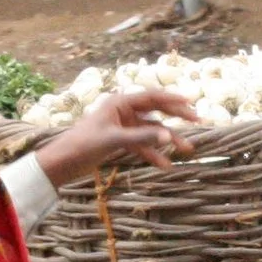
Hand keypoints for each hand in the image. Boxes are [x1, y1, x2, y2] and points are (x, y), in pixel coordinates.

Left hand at [34, 88, 198, 182]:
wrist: (63, 162)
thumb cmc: (83, 145)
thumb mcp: (114, 140)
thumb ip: (143, 137)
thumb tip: (169, 136)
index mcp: (119, 102)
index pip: (151, 97)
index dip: (173, 98)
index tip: (192, 102)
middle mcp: (123, 111)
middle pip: (156, 111)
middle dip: (177, 117)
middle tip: (198, 121)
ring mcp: (123, 126)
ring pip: (151, 130)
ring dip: (168, 140)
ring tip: (187, 150)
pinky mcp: (120, 141)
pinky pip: (143, 144)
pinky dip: (154, 154)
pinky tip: (166, 165)